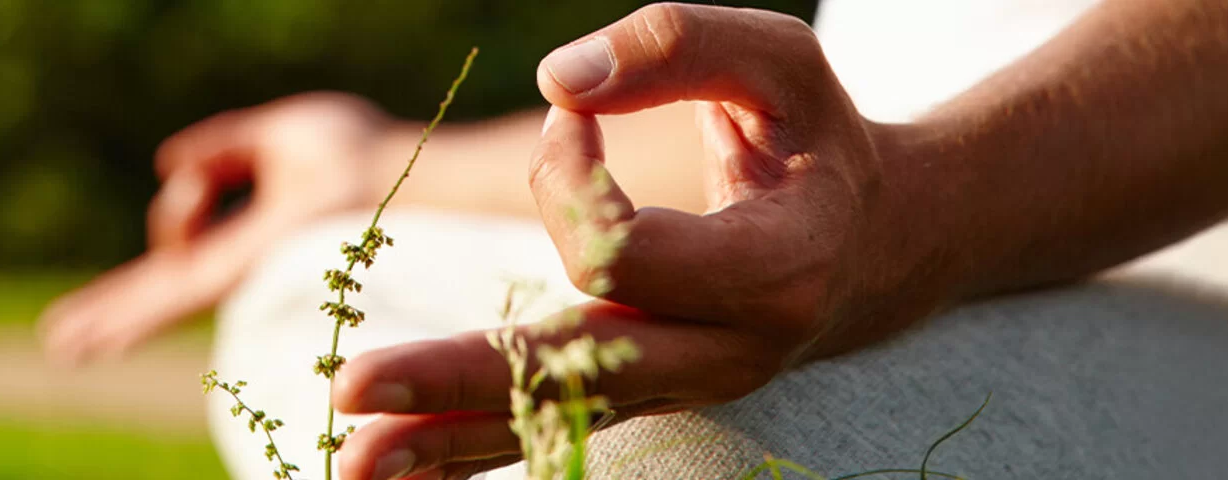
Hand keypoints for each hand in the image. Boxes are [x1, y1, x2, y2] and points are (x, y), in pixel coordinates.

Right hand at [40, 92, 391, 365]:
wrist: (384, 169)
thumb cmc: (355, 149)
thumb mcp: (275, 134)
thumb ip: (221, 145)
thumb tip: (167, 160)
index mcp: (250, 226)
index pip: (186, 246)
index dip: (166, 232)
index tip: (186, 178)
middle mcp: (238, 258)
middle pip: (160, 288)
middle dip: (113, 308)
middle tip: (62, 337)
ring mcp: (233, 271)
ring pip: (153, 302)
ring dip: (104, 320)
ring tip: (60, 345)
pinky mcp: (234, 272)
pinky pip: (168, 297)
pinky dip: (125, 318)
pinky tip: (88, 341)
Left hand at [330, 4, 955, 477]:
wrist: (874, 245)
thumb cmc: (817, 139)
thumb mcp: (779, 62)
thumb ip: (677, 45)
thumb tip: (554, 85)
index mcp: (771, 271)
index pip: (624, 253)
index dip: (567, 177)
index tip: (569, 114)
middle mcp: (725, 350)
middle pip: (576, 373)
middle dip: (460, 378)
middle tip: (354, 386)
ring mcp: (685, 384)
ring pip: (557, 419)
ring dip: (446, 441)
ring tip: (353, 463)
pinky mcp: (648, 390)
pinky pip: (556, 423)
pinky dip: (473, 444)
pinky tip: (403, 465)